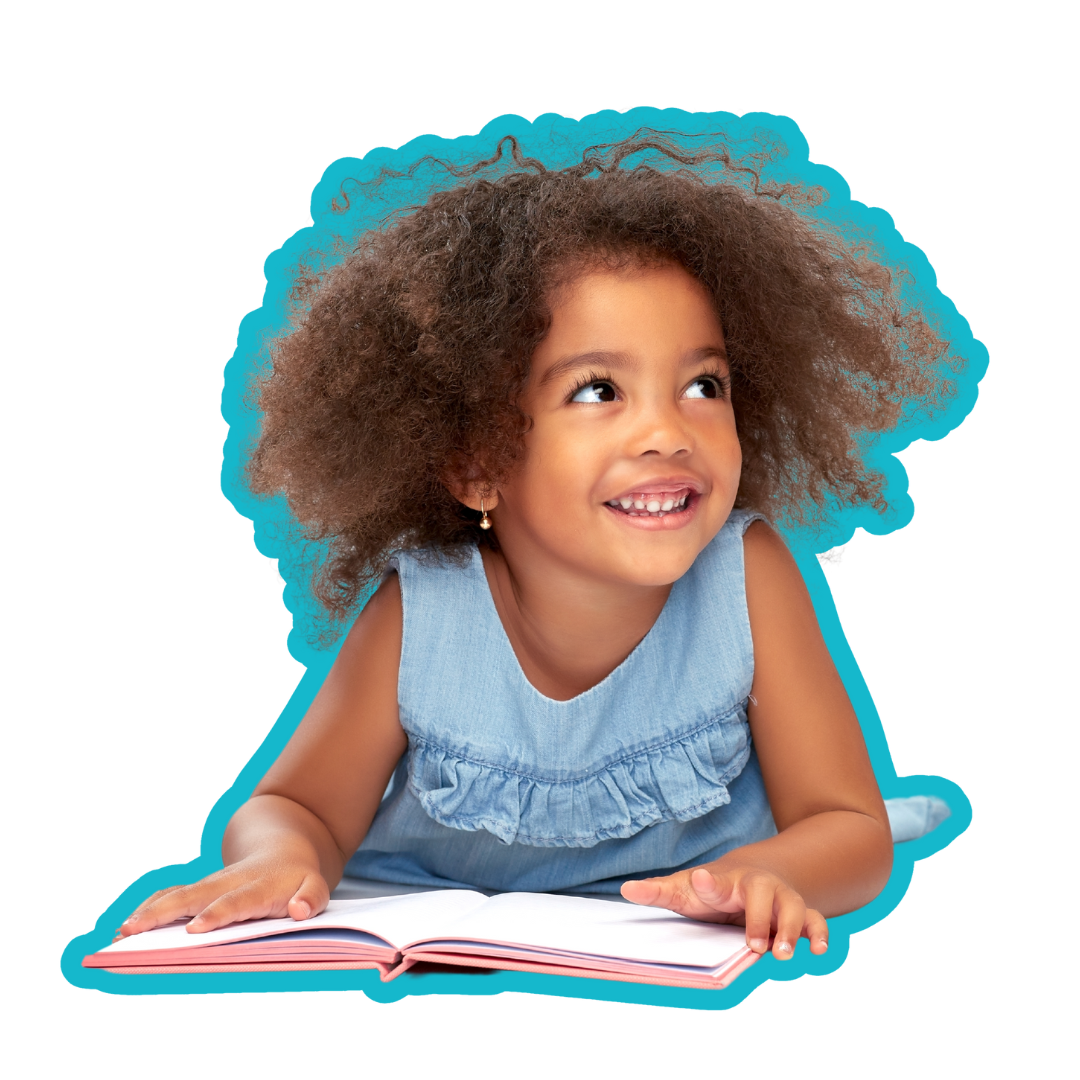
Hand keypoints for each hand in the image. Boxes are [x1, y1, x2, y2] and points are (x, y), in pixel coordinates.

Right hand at [117, 854, 329, 937]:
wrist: (282, 849)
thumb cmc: (298, 878)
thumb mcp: (315, 887)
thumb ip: (311, 898)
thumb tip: (299, 910)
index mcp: (258, 886)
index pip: (237, 901)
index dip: (217, 913)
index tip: (195, 929)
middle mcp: (227, 882)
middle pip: (193, 895)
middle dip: (164, 913)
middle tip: (135, 930)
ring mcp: (209, 885)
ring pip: (175, 895)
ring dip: (149, 912)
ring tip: (122, 932)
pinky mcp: (197, 891)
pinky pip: (170, 897)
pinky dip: (149, 909)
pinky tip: (126, 929)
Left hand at [621, 864, 828, 960]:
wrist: (757, 874)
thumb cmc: (714, 888)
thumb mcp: (687, 890)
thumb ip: (660, 891)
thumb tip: (626, 890)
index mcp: (725, 881)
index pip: (713, 880)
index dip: (706, 883)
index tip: (699, 881)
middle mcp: (757, 887)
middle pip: (760, 895)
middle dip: (758, 920)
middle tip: (754, 946)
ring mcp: (781, 900)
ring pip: (792, 909)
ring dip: (790, 930)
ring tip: (783, 954)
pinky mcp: (800, 914)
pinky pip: (815, 921)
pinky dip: (819, 934)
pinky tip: (820, 950)